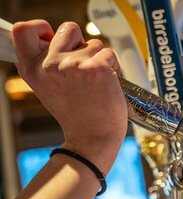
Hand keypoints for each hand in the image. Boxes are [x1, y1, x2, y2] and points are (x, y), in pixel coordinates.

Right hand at [12, 20, 126, 172]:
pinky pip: (109, 54)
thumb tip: (51, 40)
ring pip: (94, 43)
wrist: (92, 139)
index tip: (51, 36)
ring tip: (96, 83)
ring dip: (99, 59)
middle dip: (80, 42)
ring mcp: (74, 64)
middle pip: (68, 28)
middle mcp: (50, 64)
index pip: (22, 30)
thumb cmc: (76, 116)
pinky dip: (113, 67)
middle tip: (83, 65)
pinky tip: (107, 84)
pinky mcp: (97, 68)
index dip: (39, 27)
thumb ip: (46, 64)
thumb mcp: (48, 88)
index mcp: (32, 68)